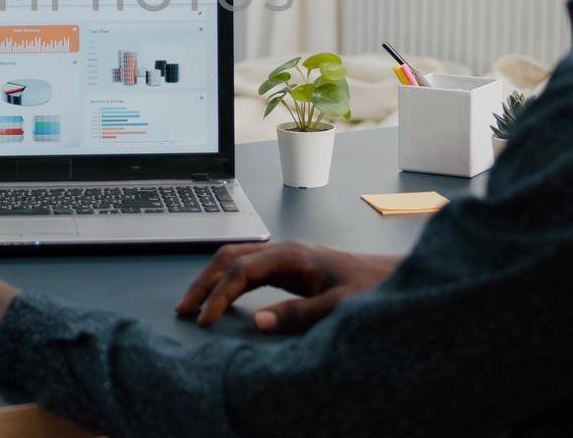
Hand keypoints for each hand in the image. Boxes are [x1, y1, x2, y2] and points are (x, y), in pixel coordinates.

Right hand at [175, 241, 400, 332]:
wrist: (389, 275)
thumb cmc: (369, 287)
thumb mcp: (339, 306)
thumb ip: (299, 314)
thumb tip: (257, 322)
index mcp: (291, 255)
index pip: (241, 272)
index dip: (218, 296)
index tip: (205, 321)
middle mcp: (282, 250)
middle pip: (229, 258)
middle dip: (203, 283)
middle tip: (184, 309)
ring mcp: (283, 255)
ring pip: (234, 260)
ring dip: (211, 279)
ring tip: (193, 304)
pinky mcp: (286, 266)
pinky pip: (247, 268)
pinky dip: (227, 281)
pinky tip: (220, 297)